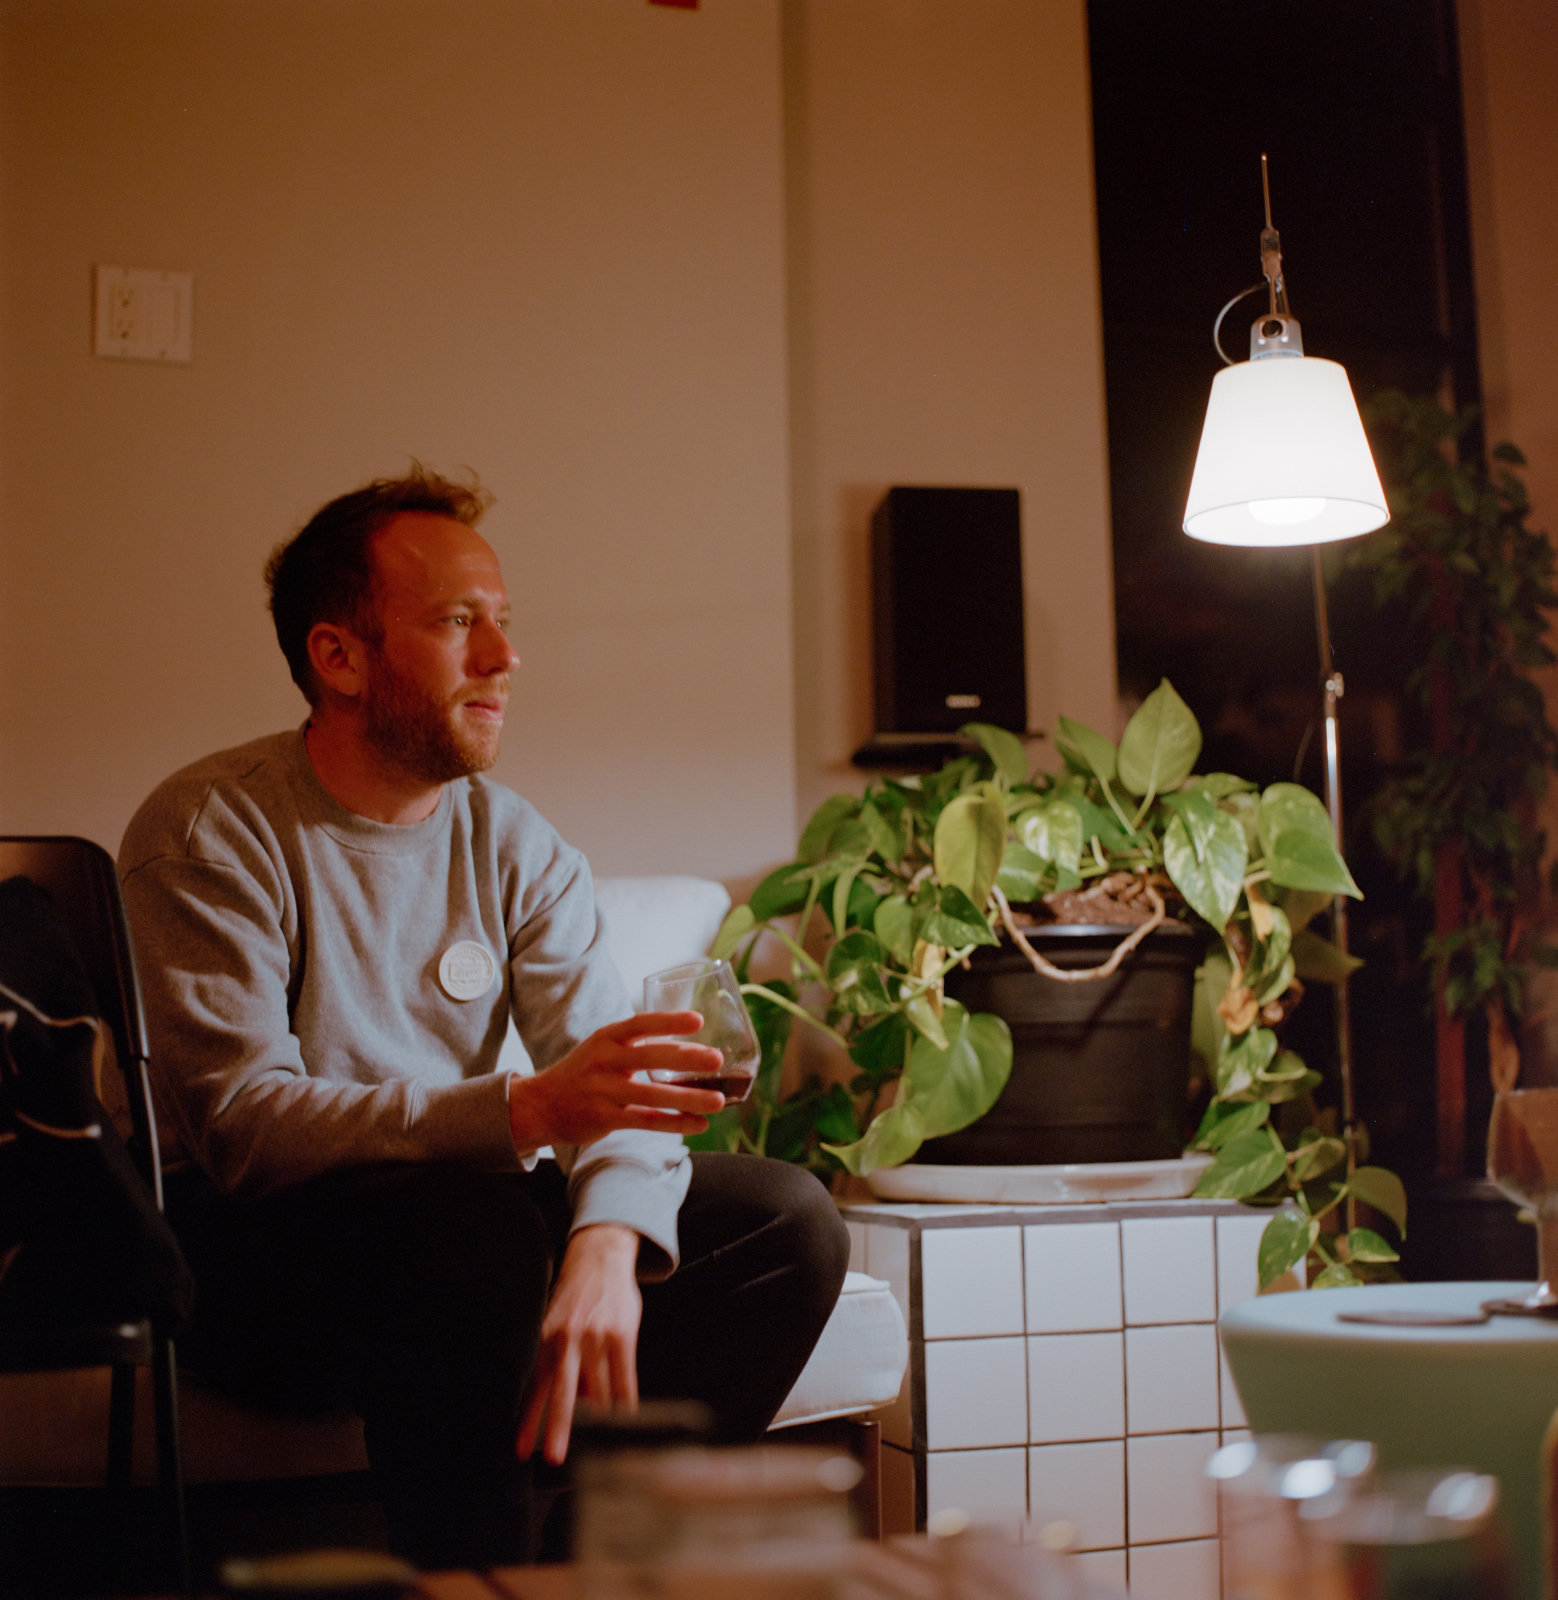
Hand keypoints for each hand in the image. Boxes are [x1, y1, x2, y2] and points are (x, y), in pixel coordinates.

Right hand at [508, 1011, 724, 1153]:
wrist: (540, 1106)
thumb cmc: (585, 1073)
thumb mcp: (603, 1048)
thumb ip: (638, 1046)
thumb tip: (693, 1049)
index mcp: (606, 1038)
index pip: (640, 1023)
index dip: (669, 1021)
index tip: (698, 1020)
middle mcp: (603, 1061)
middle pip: (650, 1058)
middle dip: (686, 1058)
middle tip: (717, 1059)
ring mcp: (603, 1091)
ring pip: (652, 1096)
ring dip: (688, 1099)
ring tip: (719, 1101)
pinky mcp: (604, 1118)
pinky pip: (645, 1122)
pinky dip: (674, 1123)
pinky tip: (699, 1124)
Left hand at [517, 1223, 641, 1463]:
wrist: (600, 1257)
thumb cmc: (577, 1300)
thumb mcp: (557, 1325)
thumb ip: (558, 1362)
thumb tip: (573, 1405)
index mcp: (546, 1340)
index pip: (535, 1388)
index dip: (529, 1420)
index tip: (521, 1450)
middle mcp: (568, 1339)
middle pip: (563, 1392)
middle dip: (558, 1427)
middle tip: (553, 1458)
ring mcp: (596, 1337)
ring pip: (598, 1391)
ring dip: (598, 1420)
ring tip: (600, 1444)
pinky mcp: (622, 1334)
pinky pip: (624, 1378)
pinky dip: (625, 1401)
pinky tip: (626, 1419)